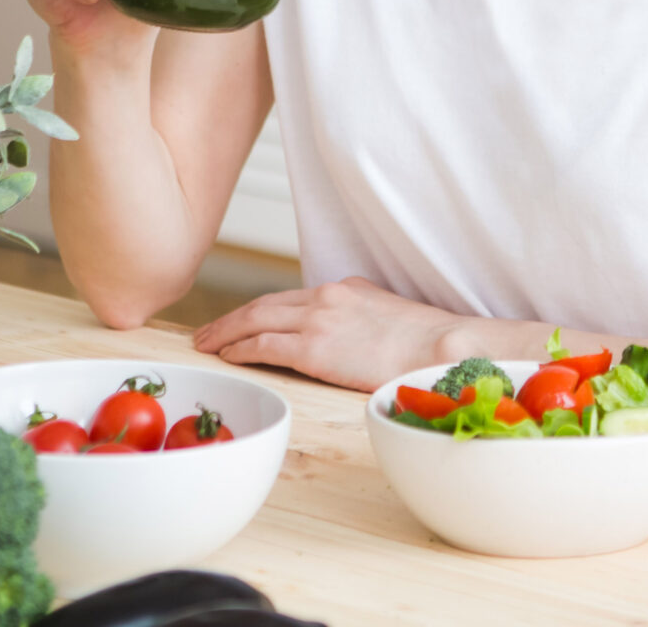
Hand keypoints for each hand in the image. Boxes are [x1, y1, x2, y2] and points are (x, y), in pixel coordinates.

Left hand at [192, 277, 470, 392]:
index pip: (288, 298)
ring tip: (205, 347)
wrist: (442, 347)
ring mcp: (319, 321)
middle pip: (262, 305)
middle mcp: (326, 297)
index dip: (257, 311)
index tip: (239, 322)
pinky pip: (264, 346)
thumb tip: (351, 333)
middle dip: (230, 320)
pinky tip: (228, 358)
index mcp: (344, 289)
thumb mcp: (389, 315)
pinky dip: (240, 350)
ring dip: (225, 334)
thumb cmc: (426, 342)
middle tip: (206, 334)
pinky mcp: (315, 349)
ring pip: (255, 321)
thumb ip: (361, 318)